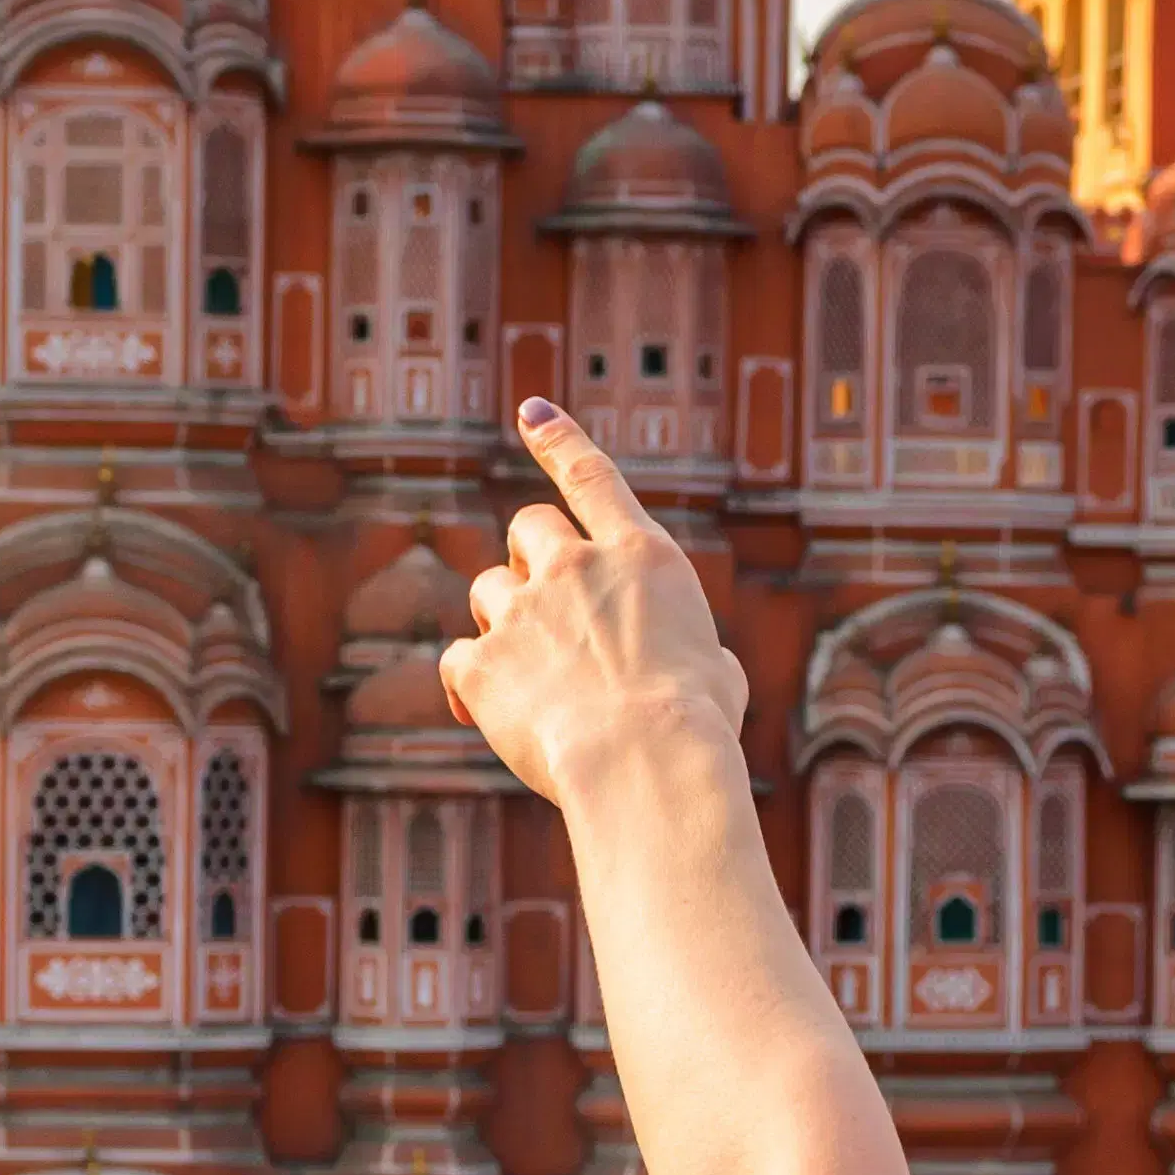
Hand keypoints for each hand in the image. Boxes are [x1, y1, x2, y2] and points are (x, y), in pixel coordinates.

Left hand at [444, 401, 746, 815]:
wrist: (646, 763)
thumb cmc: (697, 727)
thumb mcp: (718, 674)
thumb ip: (690, 649)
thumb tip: (693, 664)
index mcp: (643, 558)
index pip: (591, 476)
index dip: (558, 438)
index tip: (531, 411)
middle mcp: (576, 568)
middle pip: (528, 528)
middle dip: (531, 558)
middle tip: (544, 605)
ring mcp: (523, 611)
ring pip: (487, 589)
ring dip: (502, 619)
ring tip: (532, 675)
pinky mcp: (482, 663)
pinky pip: (456, 660)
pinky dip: (468, 685)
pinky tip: (483, 715)